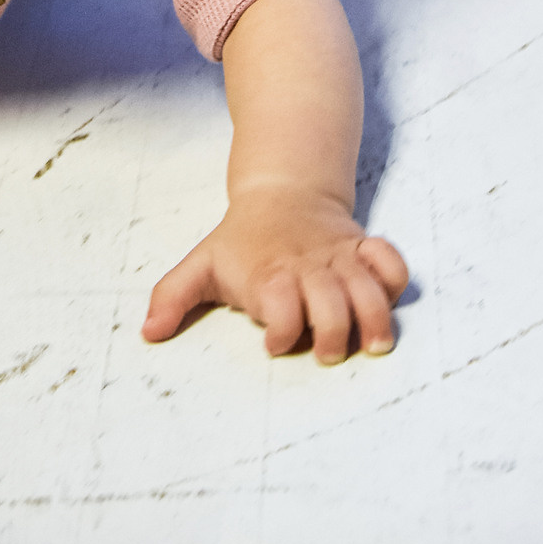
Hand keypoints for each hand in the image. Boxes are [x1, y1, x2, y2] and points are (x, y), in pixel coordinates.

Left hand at [143, 181, 407, 363]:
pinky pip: (390, 262)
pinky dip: (394, 280)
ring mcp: (339, 257)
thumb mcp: (201, 264)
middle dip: (332, 333)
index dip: (281, 330)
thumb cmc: (240, 241)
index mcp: (268, 273)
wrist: (281, 190)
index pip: (280, 304)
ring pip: (367, 288)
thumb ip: (173, 297)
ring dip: (373, 318)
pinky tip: (386, 299)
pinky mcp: (363, 249)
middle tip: (328, 353)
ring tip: (372, 344)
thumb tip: (147, 333)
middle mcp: (307, 267)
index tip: (273, 344)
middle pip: (330, 302)